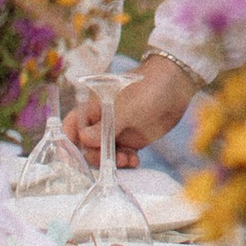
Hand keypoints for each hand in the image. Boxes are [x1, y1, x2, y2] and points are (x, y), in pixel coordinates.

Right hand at [65, 56, 193, 162]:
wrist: (177, 84)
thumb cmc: (148, 87)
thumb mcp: (127, 108)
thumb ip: (105, 127)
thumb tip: (84, 140)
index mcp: (93, 108)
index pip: (72, 126)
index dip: (67, 143)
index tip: (73, 160)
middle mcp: (102, 121)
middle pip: (87, 146)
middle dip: (96, 157)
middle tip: (112, 161)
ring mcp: (117, 130)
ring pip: (105, 154)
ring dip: (113, 162)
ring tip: (128, 160)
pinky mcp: (132, 138)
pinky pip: (122, 155)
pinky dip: (126, 161)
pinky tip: (135, 161)